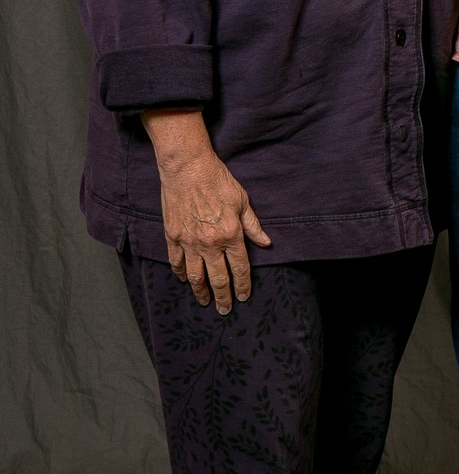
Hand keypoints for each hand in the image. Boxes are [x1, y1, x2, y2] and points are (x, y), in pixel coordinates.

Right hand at [142, 110, 270, 312]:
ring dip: (201, 292)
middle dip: (223, 297)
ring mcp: (189, 241)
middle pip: (218, 278)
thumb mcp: (242, 200)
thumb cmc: (218, 180)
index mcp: (230, 234)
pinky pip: (176, 262)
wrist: (188, 168)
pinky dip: (181, 274)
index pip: (240, 268)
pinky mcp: (172, 236)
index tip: (244, 296)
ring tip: (205, 302)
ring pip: (195, 276)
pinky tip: (185, 280)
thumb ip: (253, 225)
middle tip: (225, 309)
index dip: (243, 285)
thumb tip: (266, 243)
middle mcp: (210, 243)